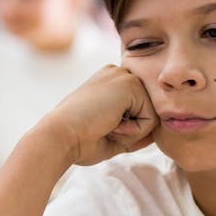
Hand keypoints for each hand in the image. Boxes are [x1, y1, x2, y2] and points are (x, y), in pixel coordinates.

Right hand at [36, 65, 157, 166]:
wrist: (60, 137)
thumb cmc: (79, 141)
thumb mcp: (112, 136)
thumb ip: (135, 133)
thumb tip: (156, 134)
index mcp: (110, 82)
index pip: (139, 111)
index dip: (126, 130)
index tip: (101, 129)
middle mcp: (118, 74)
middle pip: (148, 112)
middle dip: (132, 130)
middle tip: (104, 129)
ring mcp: (124, 76)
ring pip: (152, 115)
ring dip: (133, 132)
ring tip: (107, 126)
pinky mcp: (130, 85)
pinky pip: (152, 120)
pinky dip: (134, 132)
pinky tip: (112, 125)